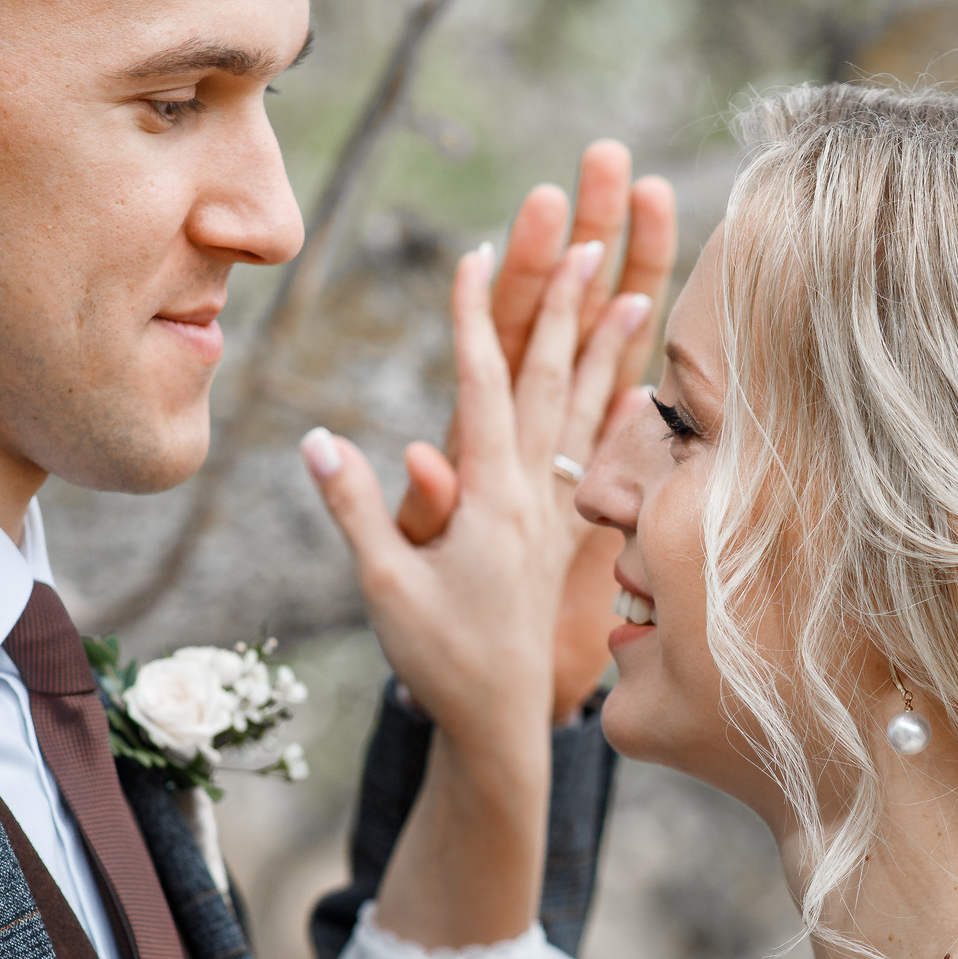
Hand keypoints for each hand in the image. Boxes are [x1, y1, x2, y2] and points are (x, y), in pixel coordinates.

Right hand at [397, 141, 677, 723]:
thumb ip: (357, 508)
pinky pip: (599, 454)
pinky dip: (620, 409)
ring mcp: (558, 510)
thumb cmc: (438, 658)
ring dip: (610, 345)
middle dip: (568, 305)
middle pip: (553, 380)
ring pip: (588, 409)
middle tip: (591, 238)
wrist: (503, 721)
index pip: (483, 385)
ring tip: (639, 287)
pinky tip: (638, 383)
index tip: (480, 252)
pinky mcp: (568, 531)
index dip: (478, 316)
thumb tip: (318, 438)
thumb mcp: (385, 584)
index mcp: (490, 497)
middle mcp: (534, 493)